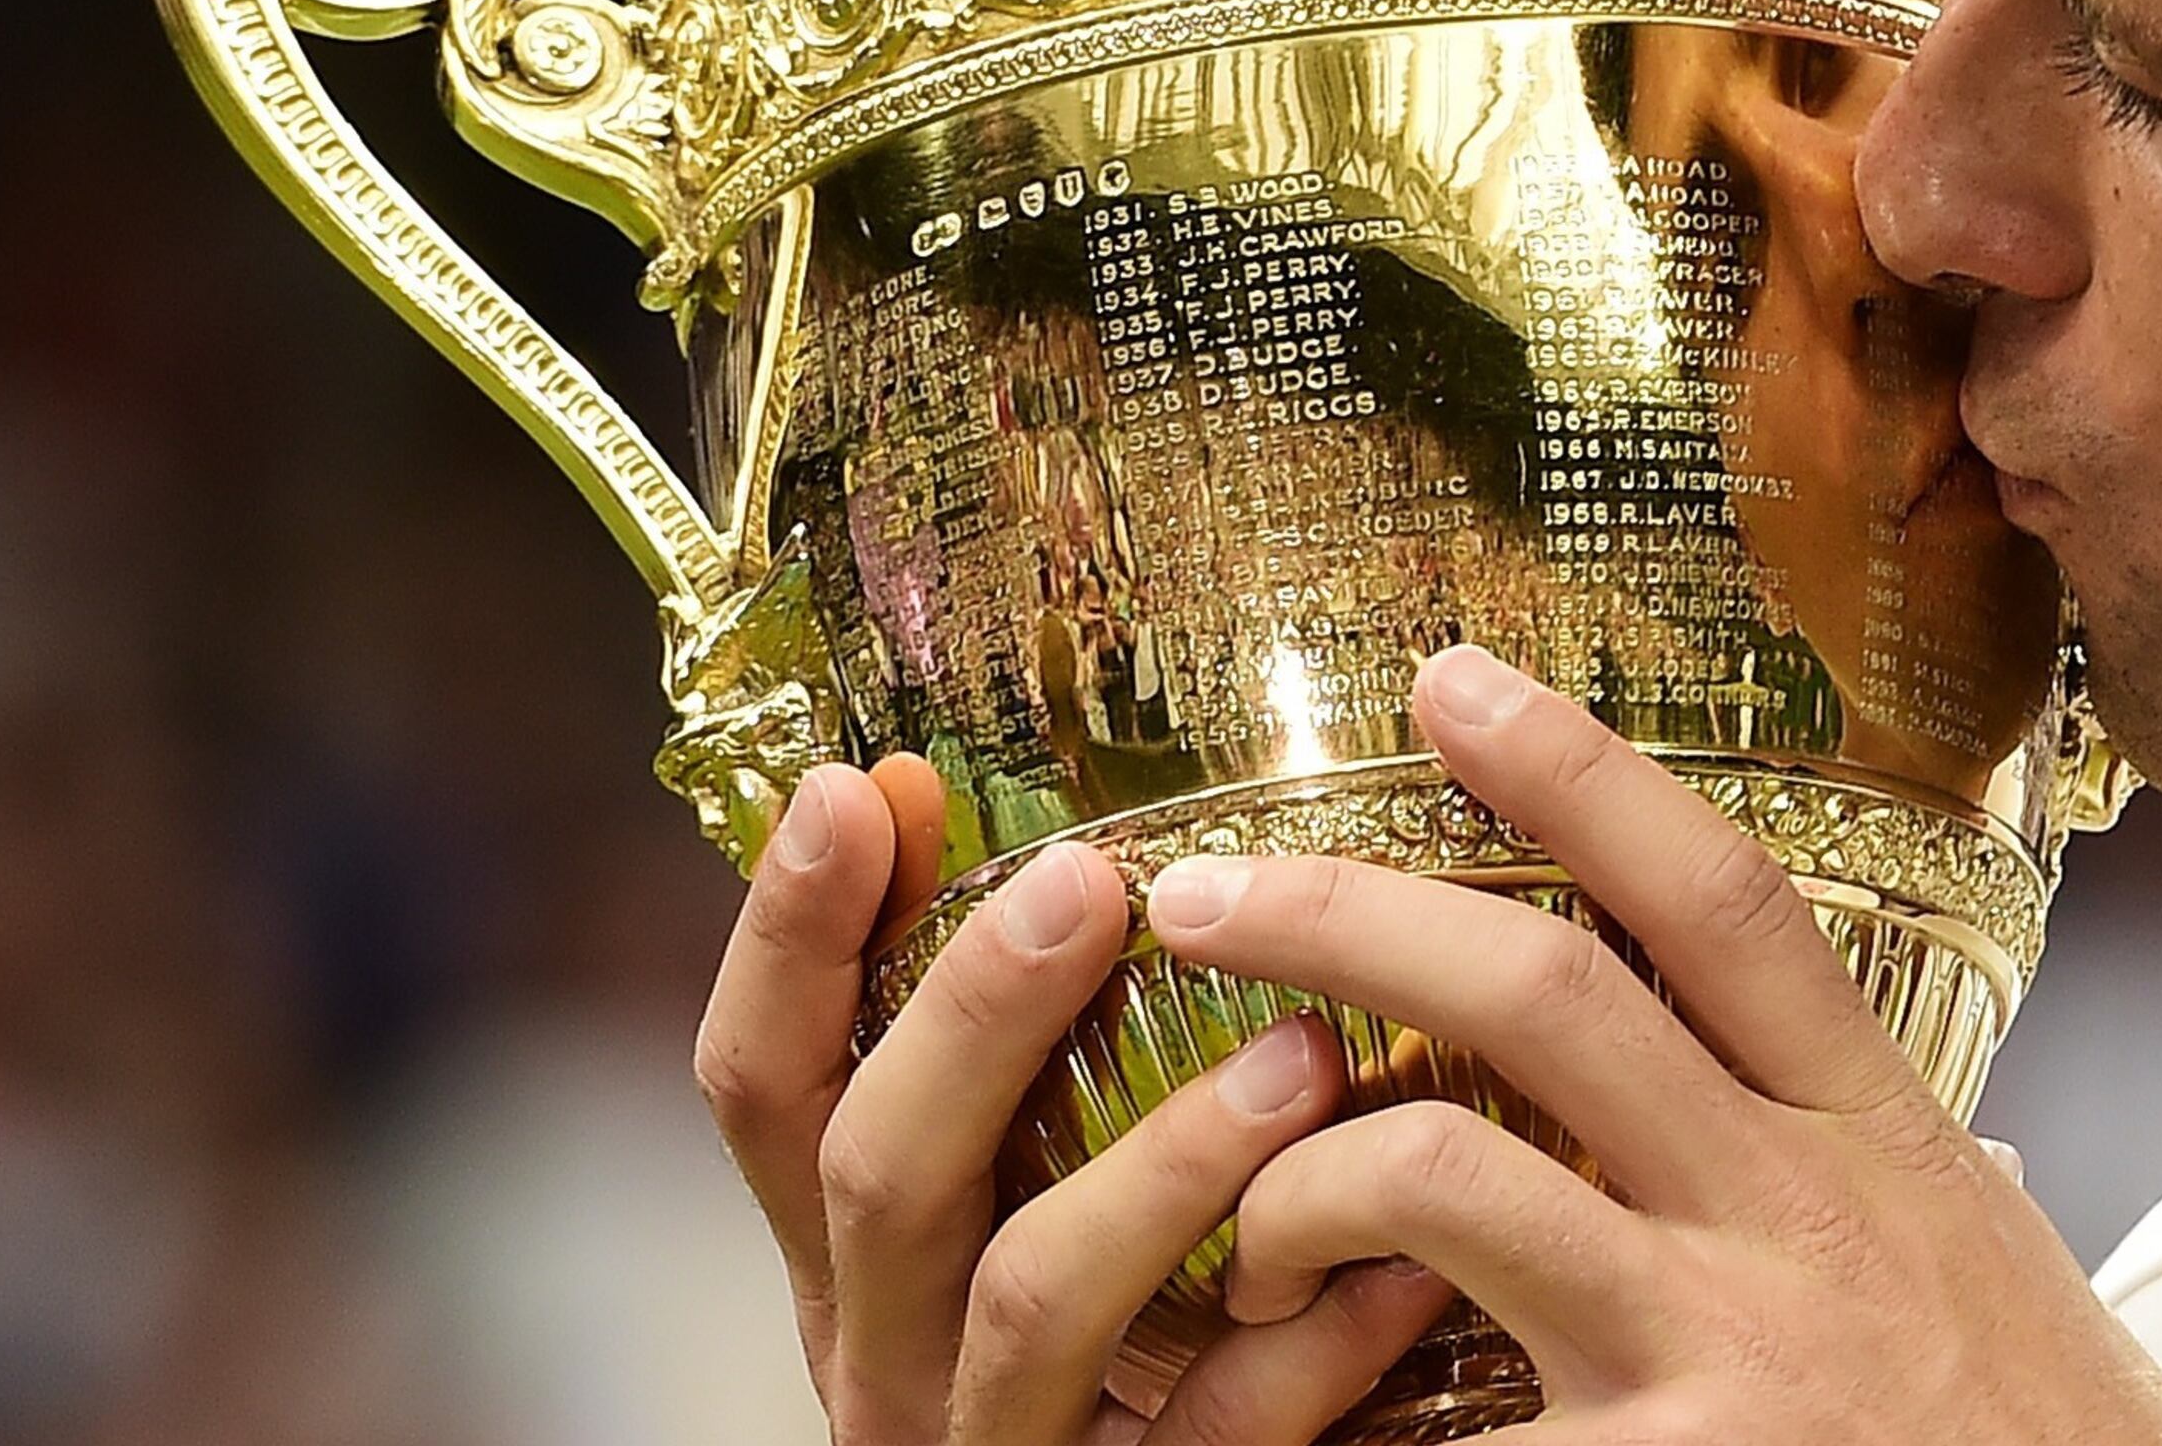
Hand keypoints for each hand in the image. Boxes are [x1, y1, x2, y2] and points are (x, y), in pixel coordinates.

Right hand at [693, 754, 1450, 1442]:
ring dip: (1160, 1166)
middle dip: (972, 1014)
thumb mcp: (1010, 1188)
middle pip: (880, 1173)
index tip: (851, 786)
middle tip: (1089, 878)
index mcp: (854, 1250)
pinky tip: (1398, 1269)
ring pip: (1033, 1298)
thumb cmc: (1115, 1330)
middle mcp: (893, 1352)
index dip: (785, 938)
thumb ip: (992, 1034)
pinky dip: (1304, 1350)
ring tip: (1297, 1056)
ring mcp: (1003, 1444)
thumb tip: (957, 782)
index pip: (763, 1084)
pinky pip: (1210, 1436)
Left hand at [1141, 648, 2161, 1445]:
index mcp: (1882, 1148)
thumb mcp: (2000, 1283)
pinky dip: (1337, 1422)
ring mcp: (1722, 1361)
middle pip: (1544, 994)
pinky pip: (1439, 1430)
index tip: (1452, 680)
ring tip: (1240, 1232)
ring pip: (1449, 1179)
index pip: (1723, 900)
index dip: (1577, 770)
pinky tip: (1297, 1430)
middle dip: (1351, 915)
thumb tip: (1858, 1102)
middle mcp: (1798, 1224)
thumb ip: (1904, 1180)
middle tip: (1211, 892)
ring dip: (1302, 1180)